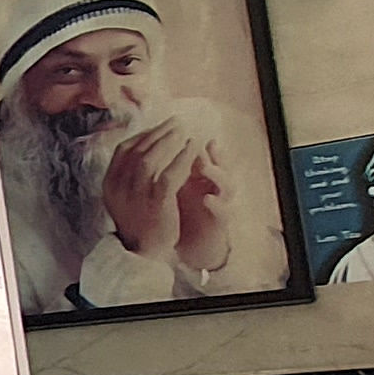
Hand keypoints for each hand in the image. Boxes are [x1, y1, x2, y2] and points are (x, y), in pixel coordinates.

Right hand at [99, 123, 188, 257]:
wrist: (142, 253)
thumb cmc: (136, 224)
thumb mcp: (122, 198)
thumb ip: (125, 176)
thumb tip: (138, 152)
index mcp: (109, 183)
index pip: (124, 149)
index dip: (144, 135)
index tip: (160, 127)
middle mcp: (119, 185)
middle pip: (139, 149)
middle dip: (159, 132)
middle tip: (177, 121)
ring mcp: (136, 193)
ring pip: (153, 157)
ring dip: (171, 140)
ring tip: (186, 130)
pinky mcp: (157, 200)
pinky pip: (171, 172)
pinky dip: (183, 157)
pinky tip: (193, 148)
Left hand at [170, 136, 238, 277]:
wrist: (189, 244)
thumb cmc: (179, 211)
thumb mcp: (170, 187)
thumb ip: (165, 167)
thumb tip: (146, 144)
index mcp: (201, 175)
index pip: (203, 153)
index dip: (194, 142)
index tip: (183, 129)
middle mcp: (213, 186)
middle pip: (220, 163)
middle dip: (209, 151)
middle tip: (197, 141)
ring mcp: (220, 202)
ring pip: (227, 184)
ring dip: (216, 173)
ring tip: (204, 166)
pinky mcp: (221, 223)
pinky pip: (224, 212)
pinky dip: (217, 204)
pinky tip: (207, 199)